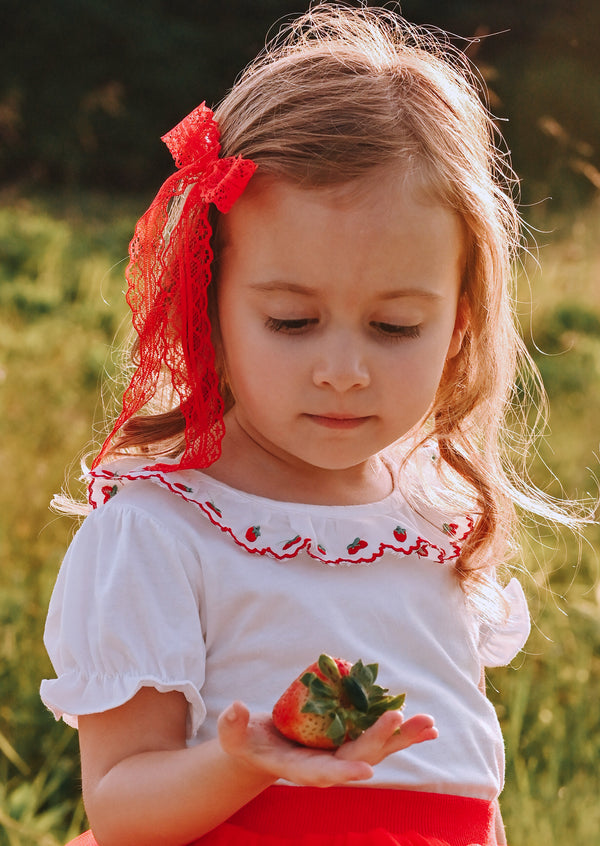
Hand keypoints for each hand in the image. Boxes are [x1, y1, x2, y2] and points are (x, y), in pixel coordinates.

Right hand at [217, 702, 436, 787]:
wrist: (263, 749)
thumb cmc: (247, 743)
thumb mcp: (235, 736)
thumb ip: (232, 726)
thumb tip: (235, 708)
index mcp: (301, 770)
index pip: (323, 774)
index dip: (342, 772)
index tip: (364, 772)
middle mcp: (327, 766)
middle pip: (359, 757)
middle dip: (380, 740)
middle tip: (399, 718)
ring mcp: (342, 754)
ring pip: (377, 749)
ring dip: (403, 738)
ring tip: (430, 725)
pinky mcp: (349, 740)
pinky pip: (380, 738)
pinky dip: (403, 733)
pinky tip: (427, 728)